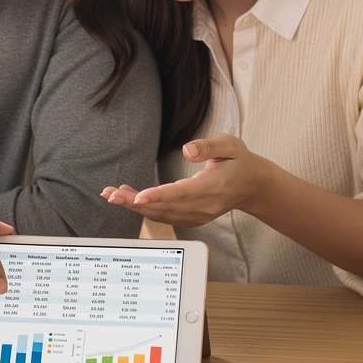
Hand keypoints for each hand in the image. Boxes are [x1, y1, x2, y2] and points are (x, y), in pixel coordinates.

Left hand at [101, 135, 266, 226]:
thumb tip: (187, 150)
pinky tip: (128, 197)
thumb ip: (209, 147)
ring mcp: (198, 215)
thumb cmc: (238, 161)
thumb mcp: (231, 145)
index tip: (139, 197)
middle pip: (166, 207)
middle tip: (110, 194)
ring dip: (134, 206)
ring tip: (111, 194)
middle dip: (135, 202)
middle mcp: (204, 206)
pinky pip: (165, 215)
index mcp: (214, 187)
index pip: (183, 194)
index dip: (160, 196)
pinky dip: (144, 209)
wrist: (251, 185)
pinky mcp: (191, 217)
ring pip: (162, 214)